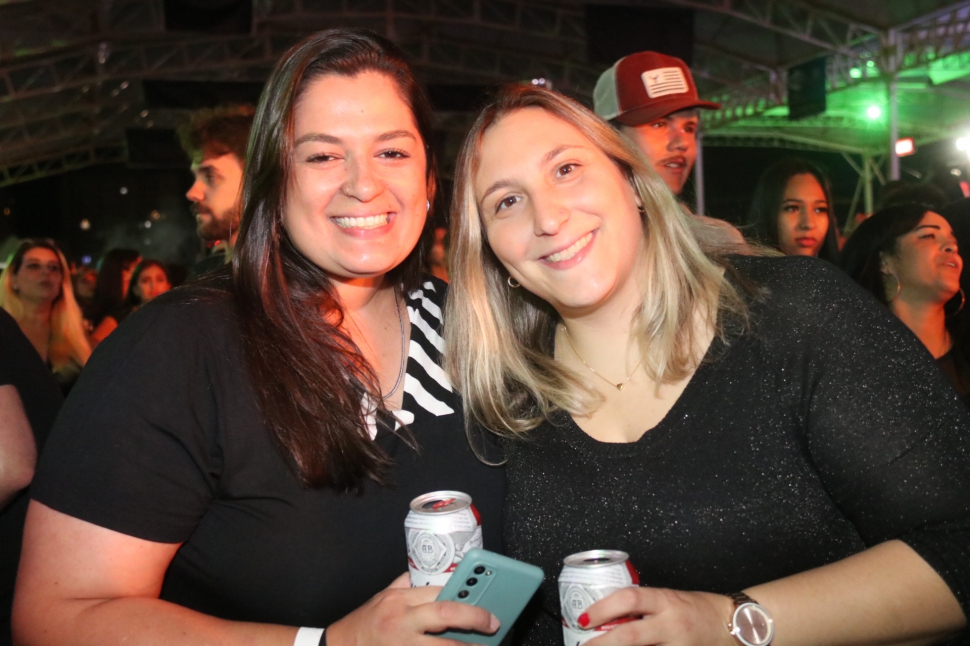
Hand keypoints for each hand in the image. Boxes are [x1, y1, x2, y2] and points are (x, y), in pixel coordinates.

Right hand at [326, 572, 499, 645]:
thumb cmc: (362, 624)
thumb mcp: (382, 598)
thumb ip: (406, 586)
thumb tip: (430, 576)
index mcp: (398, 599)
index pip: (438, 590)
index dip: (464, 594)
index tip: (484, 598)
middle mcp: (401, 620)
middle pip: (445, 612)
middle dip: (474, 617)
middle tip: (493, 623)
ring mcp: (402, 644)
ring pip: (443, 645)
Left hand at [580, 587, 736, 645]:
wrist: (734, 624)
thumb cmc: (699, 609)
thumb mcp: (669, 599)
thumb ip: (643, 607)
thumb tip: (609, 618)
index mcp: (666, 601)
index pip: (629, 599)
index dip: (603, 608)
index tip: (583, 618)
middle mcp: (671, 624)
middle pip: (631, 636)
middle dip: (603, 643)